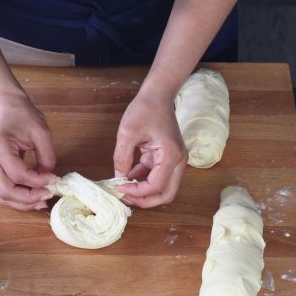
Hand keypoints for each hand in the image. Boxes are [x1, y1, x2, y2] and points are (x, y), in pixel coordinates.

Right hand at [0, 95, 56, 210]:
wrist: (7, 107)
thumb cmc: (23, 115)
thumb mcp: (41, 132)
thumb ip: (47, 157)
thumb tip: (48, 179)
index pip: (18, 174)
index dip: (38, 181)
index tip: (54, 178)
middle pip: (5, 191)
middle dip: (28, 198)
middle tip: (48, 195)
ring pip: (2, 195)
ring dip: (22, 203)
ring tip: (42, 200)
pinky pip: (3, 191)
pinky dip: (18, 198)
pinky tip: (33, 196)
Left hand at [113, 93, 186, 207]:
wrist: (158, 94)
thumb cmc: (145, 108)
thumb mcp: (127, 132)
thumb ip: (122, 158)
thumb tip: (118, 178)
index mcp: (171, 155)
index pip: (156, 186)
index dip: (137, 192)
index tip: (120, 188)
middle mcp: (178, 161)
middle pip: (166, 194)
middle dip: (146, 200)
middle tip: (126, 199)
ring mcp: (175, 160)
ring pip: (163, 187)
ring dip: (144, 192)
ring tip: (123, 190)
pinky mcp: (167, 157)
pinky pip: (157, 176)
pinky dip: (143, 180)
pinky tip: (127, 178)